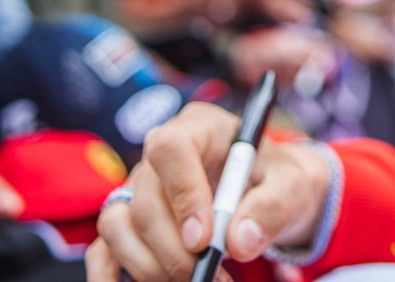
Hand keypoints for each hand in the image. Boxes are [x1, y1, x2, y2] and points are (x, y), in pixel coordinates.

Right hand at [86, 102, 331, 280]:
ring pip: (117, 225)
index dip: (183, 195)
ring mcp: (137, 187)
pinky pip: (102, 249)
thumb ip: (272, 206)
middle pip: (144, 199)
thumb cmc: (277, 181)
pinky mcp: (128, 222)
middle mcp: (158, 153)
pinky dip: (108, 277)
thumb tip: (239, 241)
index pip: (172, 149)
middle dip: (175, 249)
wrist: (271, 194)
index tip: (204, 240)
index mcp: (198, 127)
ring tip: (196, 281)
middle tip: (211, 276)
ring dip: (150, 265)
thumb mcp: (293, 185)